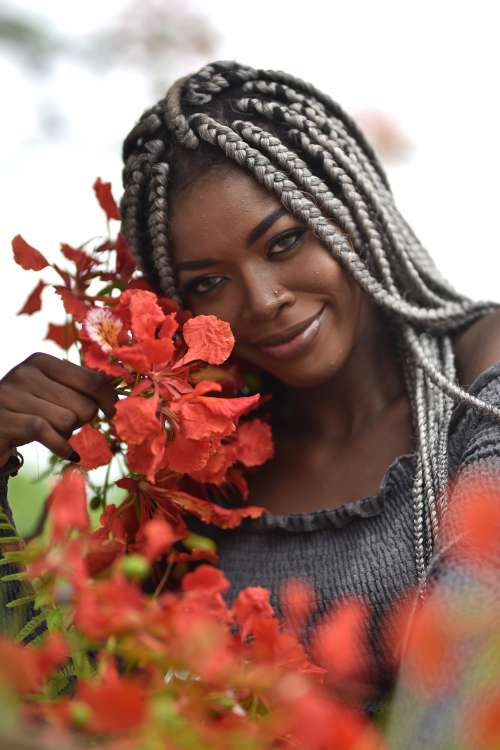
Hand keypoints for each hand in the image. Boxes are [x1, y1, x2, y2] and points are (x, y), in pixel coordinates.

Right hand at [0, 353, 115, 465]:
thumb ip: (80, 389)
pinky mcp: (2, 420)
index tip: (112, 412)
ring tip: (51, 433)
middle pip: (84, 404)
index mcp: (41, 361)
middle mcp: (24, 373)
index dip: (109, 400)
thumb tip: (116, 397)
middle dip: (82, 421)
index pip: (93, 380)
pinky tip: (67, 453)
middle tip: (66, 425)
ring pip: (67, 421)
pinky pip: (46, 432)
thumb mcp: (53, 394)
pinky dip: (61, 446)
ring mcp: (10, 395)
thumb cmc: (27, 412)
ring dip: (66, 434)